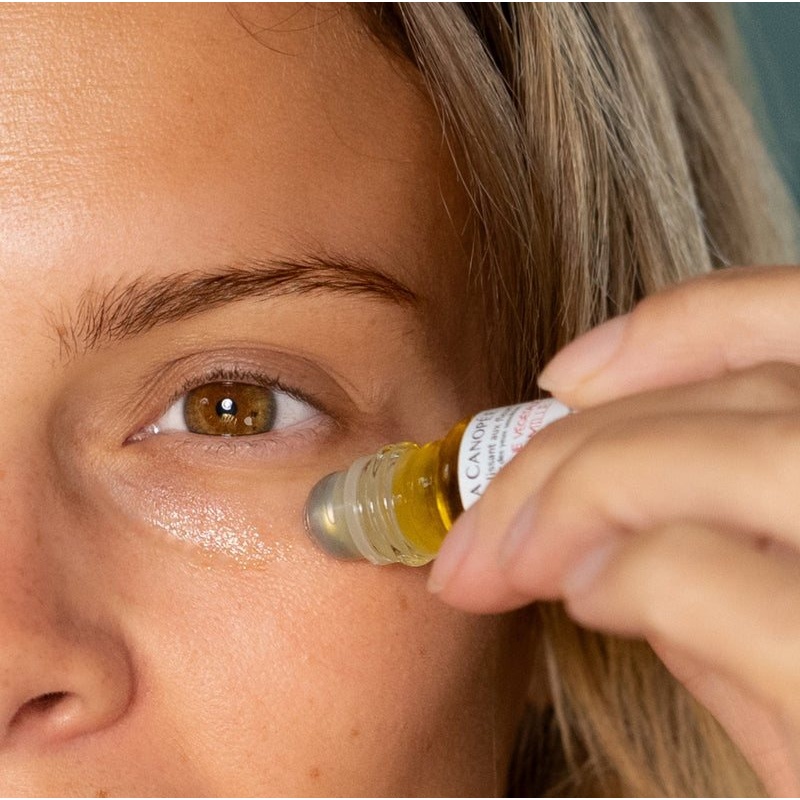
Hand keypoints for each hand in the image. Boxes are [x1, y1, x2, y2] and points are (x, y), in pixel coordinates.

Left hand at [428, 265, 799, 794]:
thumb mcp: (788, 637)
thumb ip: (723, 562)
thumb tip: (608, 519)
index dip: (681, 326)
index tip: (560, 374)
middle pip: (740, 400)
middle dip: (576, 443)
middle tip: (481, 515)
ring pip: (727, 457)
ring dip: (577, 493)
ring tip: (499, 559)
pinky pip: (701, 578)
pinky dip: (621, 576)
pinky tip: (580, 602)